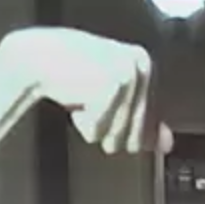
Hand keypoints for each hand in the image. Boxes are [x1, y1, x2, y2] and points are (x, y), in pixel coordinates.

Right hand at [0, 26, 174, 155]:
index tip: (102, 110)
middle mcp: (142, 66)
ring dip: (95, 128)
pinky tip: (77, 103)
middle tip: (92, 108)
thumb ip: (142, 121)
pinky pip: (102, 129)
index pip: (149, 124)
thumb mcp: (111, 99)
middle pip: (136, 136)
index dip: (123, 128)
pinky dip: (85, 124)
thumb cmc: (71, 76)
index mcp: (145, 66)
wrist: (37, 59)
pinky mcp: (114, 83)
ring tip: (83, 103)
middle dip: (109, 131)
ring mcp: (130, 74)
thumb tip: (168, 144)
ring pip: (119, 135)